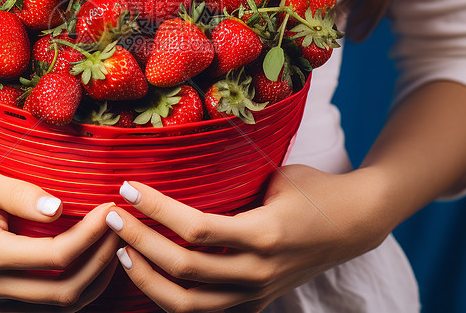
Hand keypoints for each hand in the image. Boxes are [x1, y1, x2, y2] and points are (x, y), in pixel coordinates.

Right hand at [0, 167, 118, 311]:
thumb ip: (20, 194)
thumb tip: (59, 209)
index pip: (56, 256)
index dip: (91, 234)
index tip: (109, 208)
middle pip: (65, 290)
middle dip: (102, 260)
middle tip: (121, 227)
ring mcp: (1, 300)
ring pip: (62, 306)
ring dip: (96, 279)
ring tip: (116, 245)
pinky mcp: (7, 302)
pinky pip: (53, 306)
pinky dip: (81, 288)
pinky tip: (96, 262)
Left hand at [105, 165, 392, 311]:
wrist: (355, 224)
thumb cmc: (312, 190)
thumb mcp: (277, 177)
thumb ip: (235, 184)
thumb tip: (184, 167)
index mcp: (264, 234)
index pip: (196, 228)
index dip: (156, 210)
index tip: (128, 188)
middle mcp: (258, 271)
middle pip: (183, 268)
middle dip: (139, 241)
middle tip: (111, 216)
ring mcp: (256, 293)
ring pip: (188, 304)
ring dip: (147, 279)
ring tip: (121, 252)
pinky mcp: (255, 303)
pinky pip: (204, 312)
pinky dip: (170, 299)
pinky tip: (148, 278)